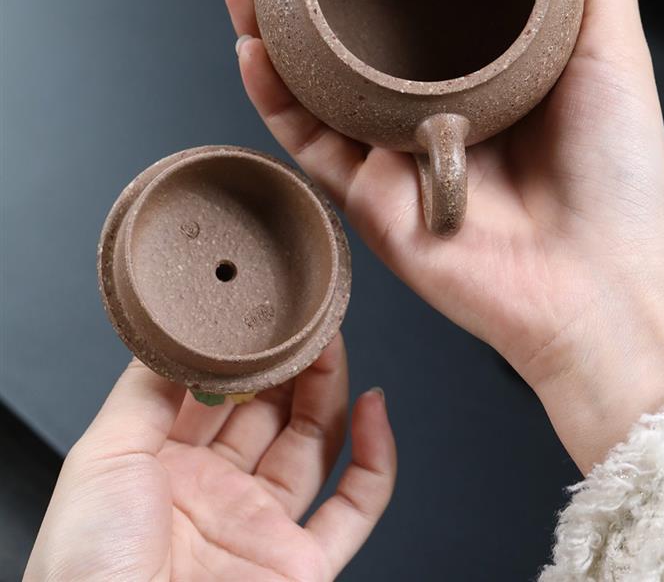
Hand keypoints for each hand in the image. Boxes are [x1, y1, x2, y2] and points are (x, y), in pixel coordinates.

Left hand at [25, 335, 394, 580]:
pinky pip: (356, 507)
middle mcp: (216, 494)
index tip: (259, 307)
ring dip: (332, 388)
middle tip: (302, 314)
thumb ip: (145, 391)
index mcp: (163, 467)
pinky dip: (378, 457)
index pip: (215, 392)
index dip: (241, 351)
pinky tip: (376, 408)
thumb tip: (177, 332)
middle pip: (269, 409)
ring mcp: (261, 528)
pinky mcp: (302, 567)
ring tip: (333, 340)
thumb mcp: (102, 455)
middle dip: (289, 359)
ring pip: (314, 442)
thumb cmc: (87, 568)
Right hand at [224, 0, 663, 473]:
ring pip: (308, 79)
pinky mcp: (365, 194)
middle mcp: (425, 104)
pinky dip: (270, 94)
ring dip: (264, 24)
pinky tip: (251, 45)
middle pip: (343, 32)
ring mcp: (390, 149)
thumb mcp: (612, 45)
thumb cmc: (618, 176)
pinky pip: (304, 139)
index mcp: (479, 69)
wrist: (600, 285)